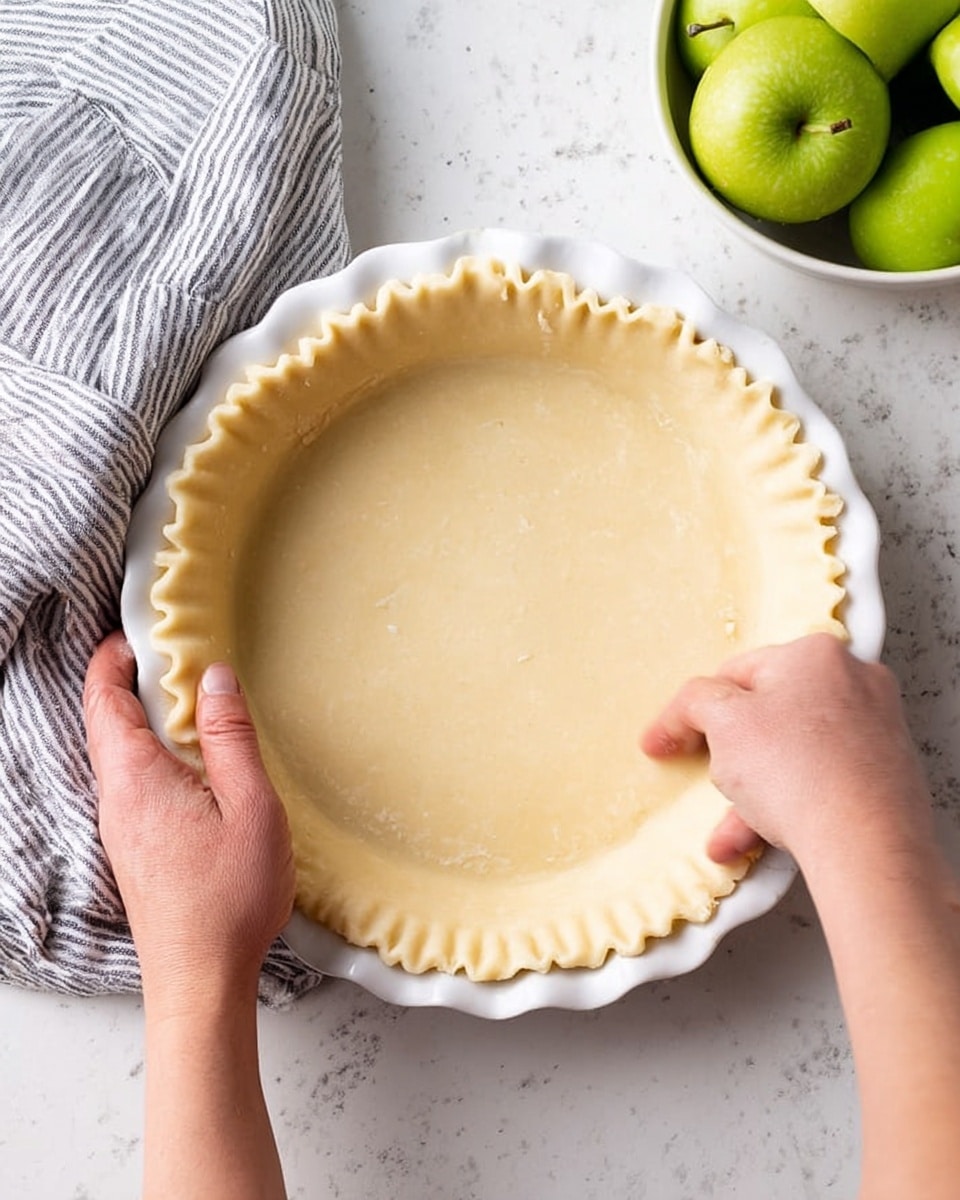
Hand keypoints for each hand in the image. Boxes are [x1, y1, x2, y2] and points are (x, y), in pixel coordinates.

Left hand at [83, 631, 295, 1012]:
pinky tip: (193, 763)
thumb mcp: (249, 805)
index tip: (134, 634)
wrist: (200, 979)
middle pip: (106, 724)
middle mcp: (117, 800)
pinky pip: (133, 782)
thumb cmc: (229, 898)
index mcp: (136, 780)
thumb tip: (214, 678)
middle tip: (171, 657)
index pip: (104, 702)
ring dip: (144, 720)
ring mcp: (122, 827)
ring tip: (188, 703)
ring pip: (119, 755)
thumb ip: (230, 737)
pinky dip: (153, 754)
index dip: (111, 660)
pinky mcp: (136, 848)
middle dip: (128, 683)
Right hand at [641, 633, 933, 867]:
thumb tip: (690, 707)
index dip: (698, 710)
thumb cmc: (797, 772)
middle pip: (768, 714)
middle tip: (714, 780)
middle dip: (731, 757)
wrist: (867, 847)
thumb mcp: (722, 722)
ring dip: (752, 791)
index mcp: (814, 653)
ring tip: (730, 829)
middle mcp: (853, 681)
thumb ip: (694, 701)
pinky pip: (820, 781)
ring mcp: (875, 729)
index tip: (673, 741)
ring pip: (792, 755)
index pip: (736, 673)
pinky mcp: (885, 773)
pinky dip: (786, 806)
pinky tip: (754, 838)